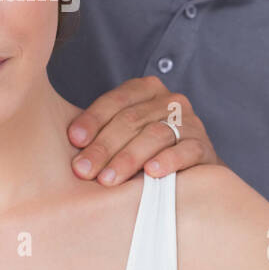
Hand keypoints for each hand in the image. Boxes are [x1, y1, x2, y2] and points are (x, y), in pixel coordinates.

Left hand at [67, 75, 219, 183]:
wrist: (192, 175)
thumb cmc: (144, 153)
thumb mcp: (123, 135)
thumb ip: (100, 132)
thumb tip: (64, 144)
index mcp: (145, 90)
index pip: (116, 101)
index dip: (93, 120)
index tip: (73, 141)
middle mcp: (169, 101)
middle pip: (132, 120)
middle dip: (104, 147)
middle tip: (83, 171)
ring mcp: (190, 122)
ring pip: (155, 135)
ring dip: (128, 158)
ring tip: (108, 179)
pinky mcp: (204, 147)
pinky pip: (185, 151)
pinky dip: (168, 161)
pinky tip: (151, 174)